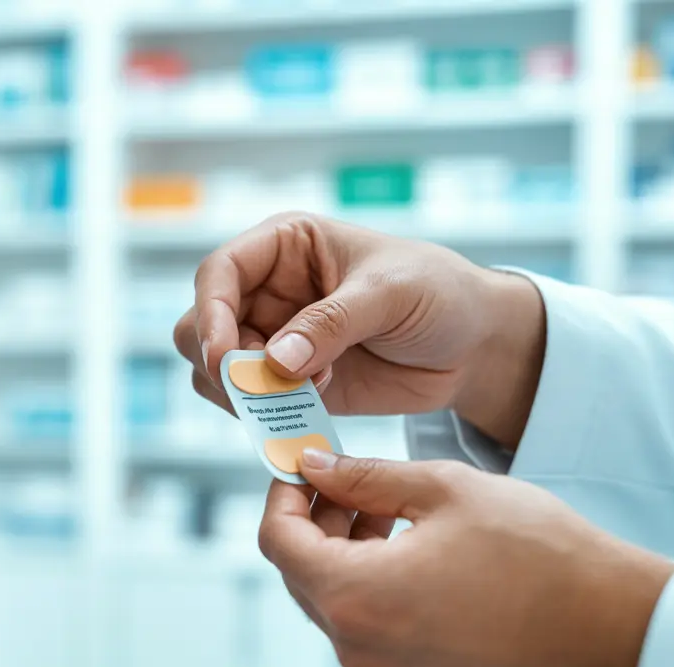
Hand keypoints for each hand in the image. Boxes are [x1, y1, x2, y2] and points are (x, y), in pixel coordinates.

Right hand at [173, 212, 546, 447]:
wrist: (473, 346)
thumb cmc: (438, 293)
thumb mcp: (389, 293)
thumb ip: (331, 323)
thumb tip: (274, 360)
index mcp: (285, 246)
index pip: (218, 273)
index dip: (211, 313)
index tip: (226, 358)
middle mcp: (269, 290)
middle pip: (200, 326)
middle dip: (222, 360)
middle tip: (267, 385)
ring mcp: (275, 339)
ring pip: (216, 371)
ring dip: (244, 392)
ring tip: (307, 391)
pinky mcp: (292, 383)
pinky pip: (252, 405)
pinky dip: (266, 414)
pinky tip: (314, 405)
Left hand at [259, 450, 673, 666]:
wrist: (608, 625)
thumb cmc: (535, 553)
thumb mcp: (442, 489)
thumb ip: (364, 477)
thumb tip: (315, 468)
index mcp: (354, 598)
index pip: (278, 542)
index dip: (283, 495)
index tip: (303, 466)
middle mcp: (360, 649)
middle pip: (303, 575)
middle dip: (316, 521)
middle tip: (348, 477)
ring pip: (337, 602)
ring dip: (346, 551)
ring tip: (388, 506)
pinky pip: (372, 629)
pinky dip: (374, 585)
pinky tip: (413, 549)